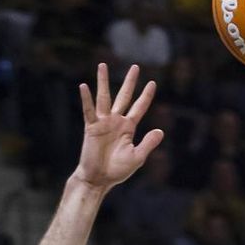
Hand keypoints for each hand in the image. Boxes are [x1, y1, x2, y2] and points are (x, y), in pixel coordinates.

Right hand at [71, 64, 163, 192]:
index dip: (146, 95)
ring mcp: (103, 123)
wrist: (99, 179)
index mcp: (128, 127)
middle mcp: (116, 121)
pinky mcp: (91, 127)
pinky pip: (89, 110)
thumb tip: (161, 131)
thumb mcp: (137, 157)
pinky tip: (84, 86)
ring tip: (102, 65)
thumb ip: (148, 143)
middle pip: (124, 96)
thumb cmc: (117, 170)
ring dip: (103, 81)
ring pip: (104, 97)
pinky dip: (86, 98)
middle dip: (130, 82)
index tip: (152, 82)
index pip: (139, 107)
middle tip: (136, 66)